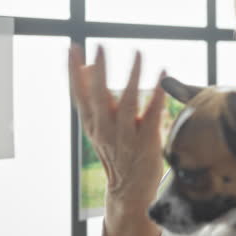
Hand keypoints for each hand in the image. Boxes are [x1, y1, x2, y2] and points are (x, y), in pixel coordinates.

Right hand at [68, 44, 165, 208]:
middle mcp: (105, 129)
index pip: (78, 93)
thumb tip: (86, 65)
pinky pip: (152, 114)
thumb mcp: (98, 126)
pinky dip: (157, 94)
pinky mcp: (146, 142)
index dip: (73, 71)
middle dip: (99, 70)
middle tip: (100, 45)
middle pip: (98, 96)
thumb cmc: (116, 152)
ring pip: (126, 102)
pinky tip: (162, 74)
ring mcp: (125, 136)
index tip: (72, 47)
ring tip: (137, 53)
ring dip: (132, 75)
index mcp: (92, 123)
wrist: (130, 190)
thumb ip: (93, 98)